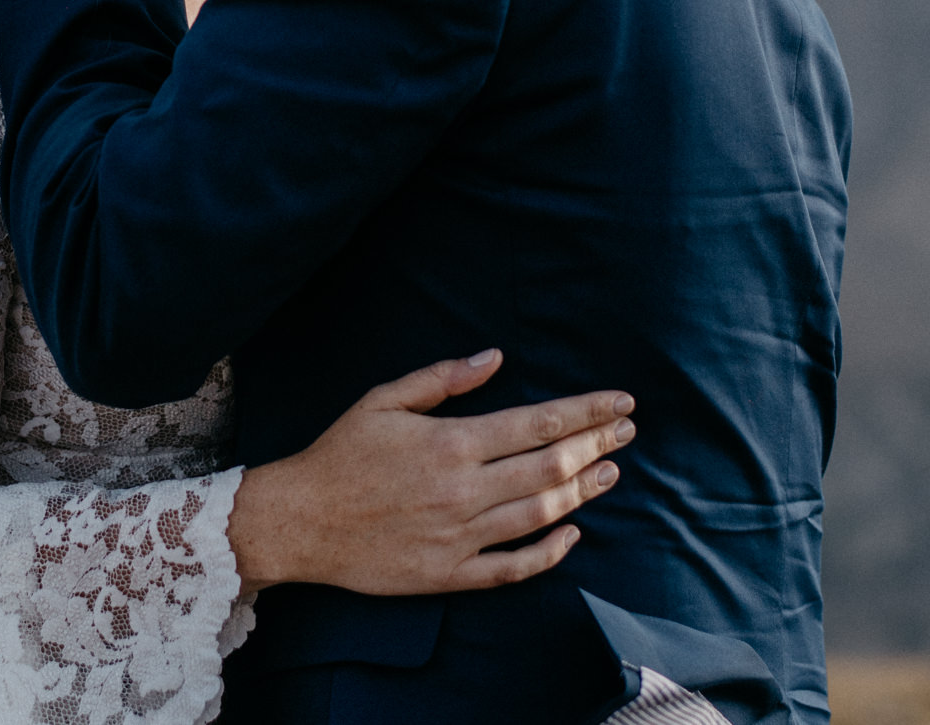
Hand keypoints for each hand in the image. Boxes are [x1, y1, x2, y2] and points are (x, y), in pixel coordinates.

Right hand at [226, 350, 634, 595]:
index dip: (587, 411)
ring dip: (584, 492)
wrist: (300, 521)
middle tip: (628, 432)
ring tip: (612, 473)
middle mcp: (463, 490)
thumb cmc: (341, 454)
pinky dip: (549, 552)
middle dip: (597, 444)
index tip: (620, 402)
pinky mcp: (449, 573)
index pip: (539, 423)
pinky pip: (513, 567)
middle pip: (552, 467)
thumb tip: (494, 356)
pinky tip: (572, 534)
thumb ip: (442, 378)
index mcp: (451, 443)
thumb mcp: (384, 400)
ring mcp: (460, 536)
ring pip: (540, 514)